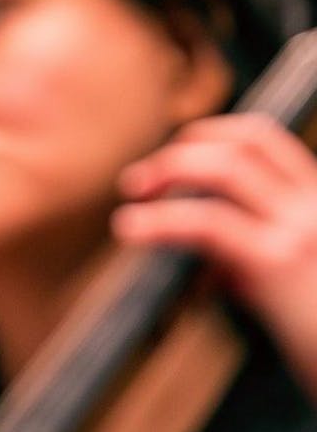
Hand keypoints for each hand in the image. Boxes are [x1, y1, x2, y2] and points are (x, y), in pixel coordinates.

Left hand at [113, 112, 316, 398]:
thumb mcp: (303, 294)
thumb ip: (263, 268)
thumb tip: (217, 269)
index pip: (265, 141)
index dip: (211, 137)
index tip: (170, 157)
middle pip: (244, 143)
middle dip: (182, 150)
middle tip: (138, 182)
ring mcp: (305, 230)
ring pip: (228, 168)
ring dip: (169, 170)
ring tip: (132, 197)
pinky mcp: (282, 263)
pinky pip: (210, 223)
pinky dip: (161, 219)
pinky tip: (132, 229)